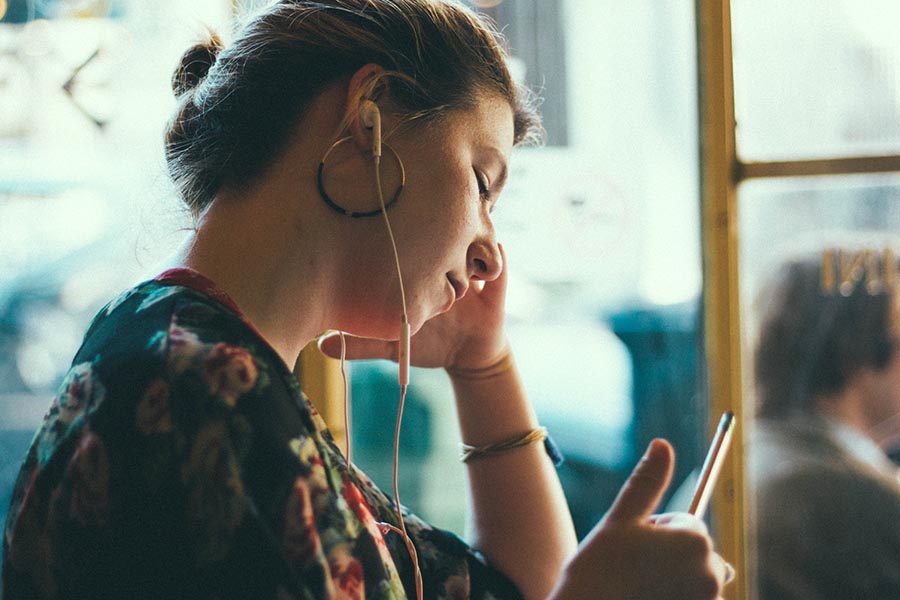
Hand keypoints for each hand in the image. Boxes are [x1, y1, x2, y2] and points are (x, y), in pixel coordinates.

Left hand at [318, 245, 509, 370]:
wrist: (466, 358)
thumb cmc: (428, 346)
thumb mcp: (393, 345)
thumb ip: (361, 344)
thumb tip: (321, 346)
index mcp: (424, 274)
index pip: (416, 247)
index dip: (407, 236)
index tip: (394, 227)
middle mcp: (447, 267)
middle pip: (446, 237)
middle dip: (439, 231)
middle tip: (425, 224)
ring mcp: (472, 274)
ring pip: (474, 244)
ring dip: (468, 240)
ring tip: (459, 239)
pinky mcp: (495, 288)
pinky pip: (500, 267)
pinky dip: (496, 260)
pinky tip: (487, 259)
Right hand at [550, 439, 733, 599]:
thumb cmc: (600, 568)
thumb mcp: (622, 519)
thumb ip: (648, 481)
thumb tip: (663, 443)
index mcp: (696, 540)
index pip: (687, 522)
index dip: (658, 529)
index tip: (634, 546)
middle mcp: (713, 574)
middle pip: (696, 549)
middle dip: (670, 553)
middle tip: (635, 566)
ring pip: (696, 575)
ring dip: (675, 577)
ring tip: (641, 585)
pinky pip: (697, 598)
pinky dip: (678, 595)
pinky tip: (650, 597)